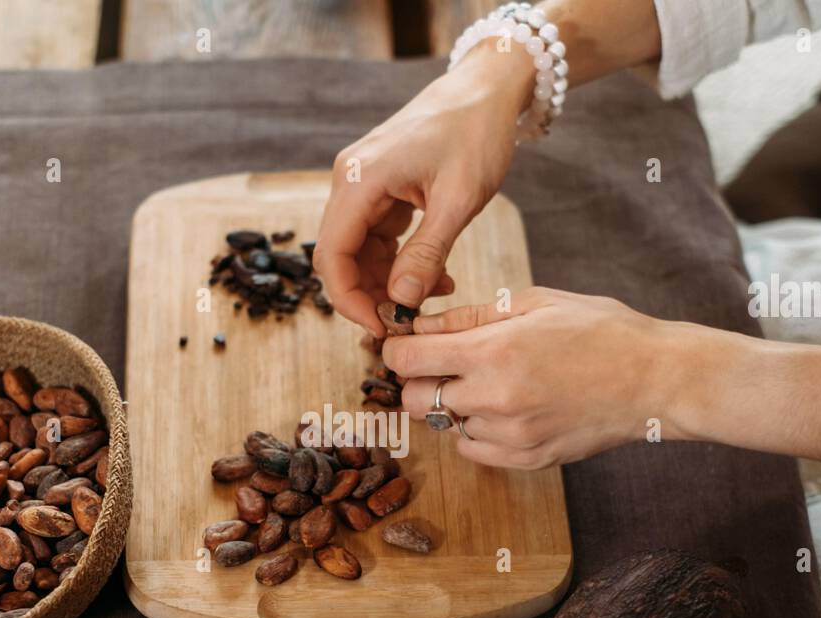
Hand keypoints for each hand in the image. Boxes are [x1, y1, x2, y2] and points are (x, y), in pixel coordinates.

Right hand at [313, 43, 532, 336]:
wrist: (488, 90)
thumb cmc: (475, 133)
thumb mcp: (458, 200)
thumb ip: (427, 253)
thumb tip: (402, 301)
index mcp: (359, 180)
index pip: (332, 256)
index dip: (350, 299)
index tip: (382, 326)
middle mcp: (351, 181)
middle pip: (340, 256)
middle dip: (370, 294)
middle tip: (408, 319)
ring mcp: (364, 184)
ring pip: (359, 251)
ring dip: (389, 281)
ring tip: (433, 294)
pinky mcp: (381, 188)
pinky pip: (377, 237)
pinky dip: (400, 261)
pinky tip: (434, 273)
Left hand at [385, 288, 820, 467]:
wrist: (656, 379)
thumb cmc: (601, 330)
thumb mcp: (535, 303)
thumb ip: (470, 316)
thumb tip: (419, 324)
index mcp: (495, 351)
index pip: (406, 360)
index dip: (396, 349)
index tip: (405, 343)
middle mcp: (496, 399)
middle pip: (415, 400)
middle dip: (419, 380)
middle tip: (443, 364)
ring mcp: (511, 436)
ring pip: (446, 426)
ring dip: (454, 405)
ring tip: (489, 382)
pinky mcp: (527, 460)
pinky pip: (473, 450)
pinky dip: (476, 431)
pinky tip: (505, 407)